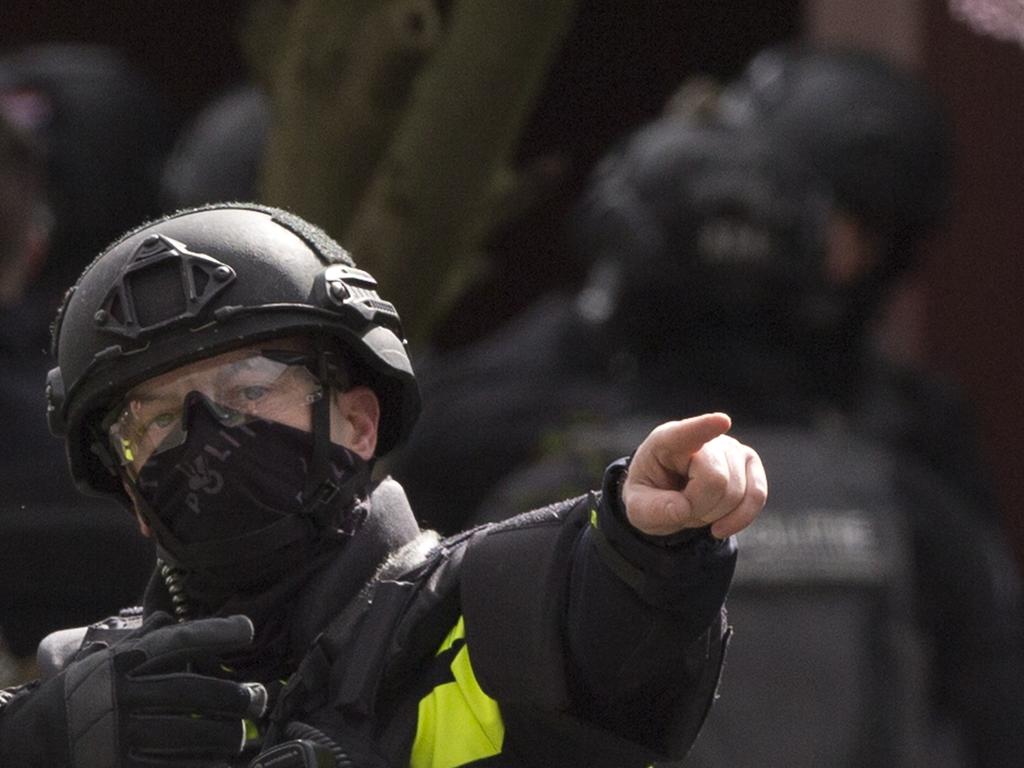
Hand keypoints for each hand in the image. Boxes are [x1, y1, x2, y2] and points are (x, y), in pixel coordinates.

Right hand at [0, 611, 265, 766]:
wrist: (37, 739)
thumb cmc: (86, 690)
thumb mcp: (107, 657)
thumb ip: (144, 641)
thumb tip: (172, 619)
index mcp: (122, 663)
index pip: (175, 641)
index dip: (215, 633)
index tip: (248, 629)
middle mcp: (119, 696)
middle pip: (188, 693)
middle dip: (232, 697)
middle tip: (259, 698)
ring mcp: (117, 736)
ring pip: (185, 735)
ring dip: (224, 737)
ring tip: (240, 736)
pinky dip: (201, 767)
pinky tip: (220, 764)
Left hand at [622, 412, 766, 539]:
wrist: (669, 496)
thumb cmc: (652, 495)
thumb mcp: (638, 508)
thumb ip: (654, 510)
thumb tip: (684, 508)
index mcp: (666, 441)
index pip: (687, 433)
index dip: (704, 428)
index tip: (722, 422)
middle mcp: (704, 439)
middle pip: (715, 479)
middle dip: (699, 506)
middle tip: (681, 507)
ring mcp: (731, 448)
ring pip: (736, 491)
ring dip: (714, 514)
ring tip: (696, 507)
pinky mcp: (750, 463)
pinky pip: (757, 495)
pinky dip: (740, 518)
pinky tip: (721, 527)